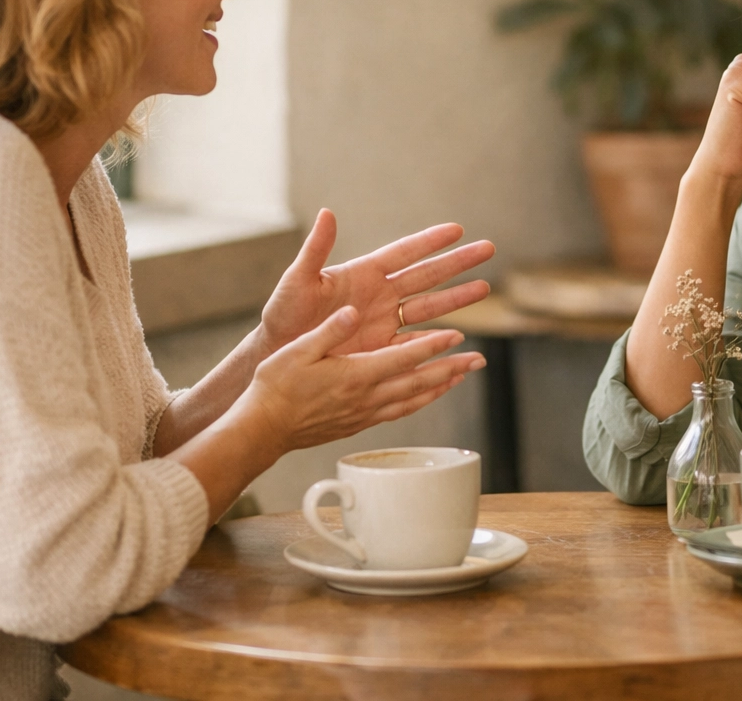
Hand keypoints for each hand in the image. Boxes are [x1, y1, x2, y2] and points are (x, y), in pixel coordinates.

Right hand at [245, 306, 486, 454]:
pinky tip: (428, 395)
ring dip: (441, 386)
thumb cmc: (275, 386)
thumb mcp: (297, 352)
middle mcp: (366, 397)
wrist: (263, 428)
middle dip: (451, 368)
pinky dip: (420, 401)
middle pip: (418, 381)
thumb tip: (351, 312)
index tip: (457, 335)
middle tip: (478, 359)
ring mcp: (364, 413)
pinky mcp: (359, 424)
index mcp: (354, 375)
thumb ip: (328, 332)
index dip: (431, 346)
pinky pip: (400, 412)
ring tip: (463, 376)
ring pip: (413, 399)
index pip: (402, 358)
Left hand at [260, 210, 494, 355]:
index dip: (430, 241)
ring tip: (484, 287)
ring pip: (430, 306)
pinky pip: (417, 341)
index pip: (404, 252)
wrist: (281, 353)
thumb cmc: (284, 314)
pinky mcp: (383, 348)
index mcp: (363, 273)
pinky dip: (437, 339)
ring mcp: (384, 321)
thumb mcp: (298, 281)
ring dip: (457, 298)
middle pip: (427, 275)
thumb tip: (327, 213)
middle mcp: (379, 294)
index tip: (458, 229)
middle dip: (457, 262)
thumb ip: (315, 250)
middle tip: (488, 249)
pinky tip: (459, 338)